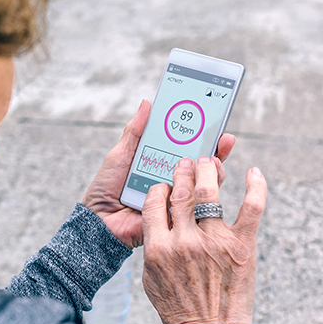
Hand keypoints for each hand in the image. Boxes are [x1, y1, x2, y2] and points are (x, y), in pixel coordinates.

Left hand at [82, 100, 236, 248]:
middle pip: (201, 163)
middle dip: (215, 150)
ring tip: (214, 160)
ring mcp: (176, 197)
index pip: (186, 146)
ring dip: (213, 170)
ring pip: (203, 183)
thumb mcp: (121, 155)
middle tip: (223, 139)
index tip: (214, 121)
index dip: (201, 134)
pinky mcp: (176, 215)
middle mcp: (171, 178)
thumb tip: (147, 103)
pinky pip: (194, 205)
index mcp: (160, 162)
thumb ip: (135, 132)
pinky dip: (201, 193)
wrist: (98, 220)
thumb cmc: (106, 187)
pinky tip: (203, 182)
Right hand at [140, 156, 266, 323]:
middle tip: (187, 162)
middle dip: (183, 171)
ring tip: (209, 162)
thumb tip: (157, 218)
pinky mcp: (243, 244)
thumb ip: (153, 245)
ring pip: (209, 192)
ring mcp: (215, 241)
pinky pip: (252, 206)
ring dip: (208, 171)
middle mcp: (185, 241)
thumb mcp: (152, 276)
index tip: (165, 185)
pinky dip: (255, 186)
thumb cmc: (179, 306)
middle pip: (181, 192)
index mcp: (160, 248)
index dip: (160, 188)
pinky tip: (253, 173)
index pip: (154, 202)